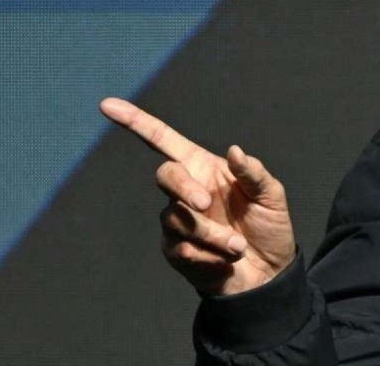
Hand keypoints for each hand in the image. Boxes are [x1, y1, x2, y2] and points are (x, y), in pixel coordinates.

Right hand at [100, 97, 295, 296]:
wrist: (268, 273)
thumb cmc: (268, 227)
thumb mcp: (271, 196)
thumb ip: (254, 173)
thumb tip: (234, 150)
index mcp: (205, 168)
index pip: (163, 140)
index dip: (136, 122)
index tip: (107, 105)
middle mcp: (186, 190)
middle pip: (165, 175)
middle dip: (184, 188)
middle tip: (206, 203)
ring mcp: (177, 221)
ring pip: (177, 218)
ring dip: (212, 233)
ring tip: (238, 246)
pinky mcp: (174, 250)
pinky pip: (180, 247)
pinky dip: (209, 254)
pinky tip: (226, 259)